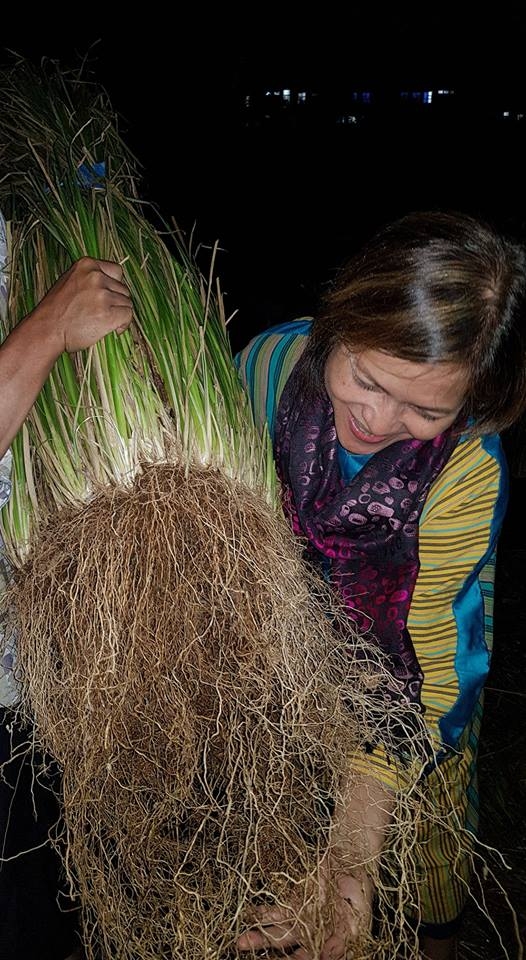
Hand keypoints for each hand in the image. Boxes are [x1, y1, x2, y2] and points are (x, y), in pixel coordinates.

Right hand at [33, 256, 132, 353]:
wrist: (47, 329)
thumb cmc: (56, 310)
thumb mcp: (69, 281)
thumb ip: (89, 279)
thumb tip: (111, 285)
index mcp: (86, 264)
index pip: (116, 271)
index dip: (115, 287)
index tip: (109, 297)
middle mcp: (96, 276)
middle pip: (123, 289)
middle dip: (117, 302)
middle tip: (103, 314)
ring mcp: (102, 294)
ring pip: (127, 303)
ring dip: (120, 314)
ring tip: (103, 322)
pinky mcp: (108, 313)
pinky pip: (128, 315)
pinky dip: (124, 324)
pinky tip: (114, 329)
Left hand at [236, 863, 373, 958]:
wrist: (350, 866)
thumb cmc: (358, 895)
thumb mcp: (358, 918)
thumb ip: (342, 939)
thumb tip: (325, 955)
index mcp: (327, 944)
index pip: (307, 957)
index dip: (297, 959)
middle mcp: (310, 935)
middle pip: (286, 948)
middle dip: (268, 952)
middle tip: (248, 949)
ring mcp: (300, 919)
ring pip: (276, 933)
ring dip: (258, 938)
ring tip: (241, 942)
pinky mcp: (294, 902)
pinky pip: (276, 910)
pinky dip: (262, 913)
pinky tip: (249, 915)